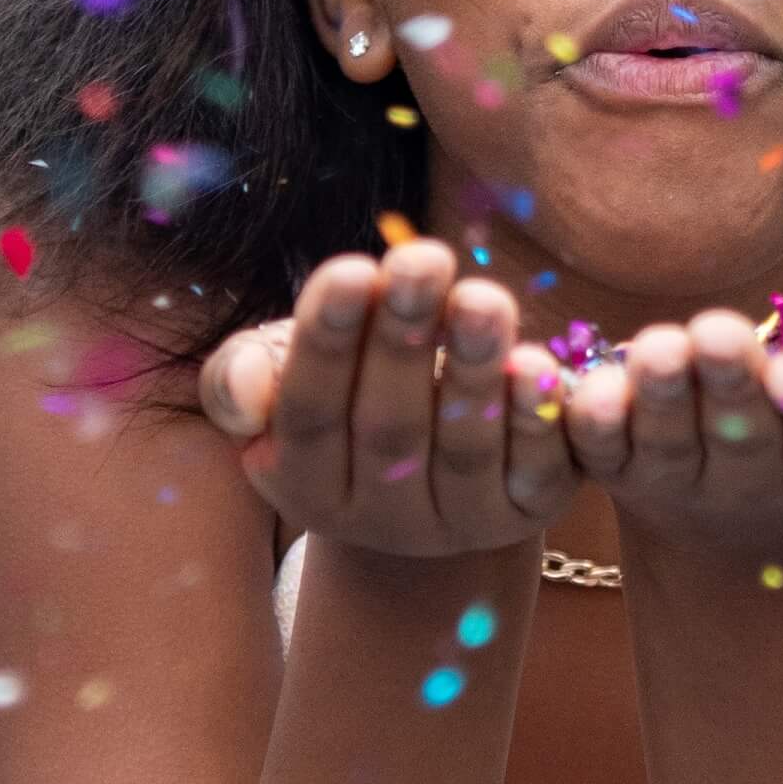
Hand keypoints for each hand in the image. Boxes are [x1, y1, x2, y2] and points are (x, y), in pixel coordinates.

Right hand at [198, 239, 579, 557]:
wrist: (432, 458)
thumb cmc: (346, 384)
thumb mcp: (283, 372)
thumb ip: (244, 378)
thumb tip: (246, 392)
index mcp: (305, 485)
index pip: (309, 413)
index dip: (328, 343)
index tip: (351, 269)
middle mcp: (378, 519)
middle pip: (389, 428)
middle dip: (405, 340)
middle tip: (422, 260)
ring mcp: (456, 523)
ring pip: (464, 448)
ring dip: (474, 368)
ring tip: (483, 299)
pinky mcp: (525, 511)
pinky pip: (535, 473)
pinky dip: (537, 419)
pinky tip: (538, 365)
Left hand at [556, 308, 782, 543]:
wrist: (745, 483)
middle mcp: (761, 477)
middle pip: (745, 435)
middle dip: (729, 385)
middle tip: (712, 334)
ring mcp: (686, 479)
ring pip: (671, 445)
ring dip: (659, 399)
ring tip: (654, 350)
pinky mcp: (620, 471)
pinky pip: (603, 454)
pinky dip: (592, 426)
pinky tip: (586, 391)